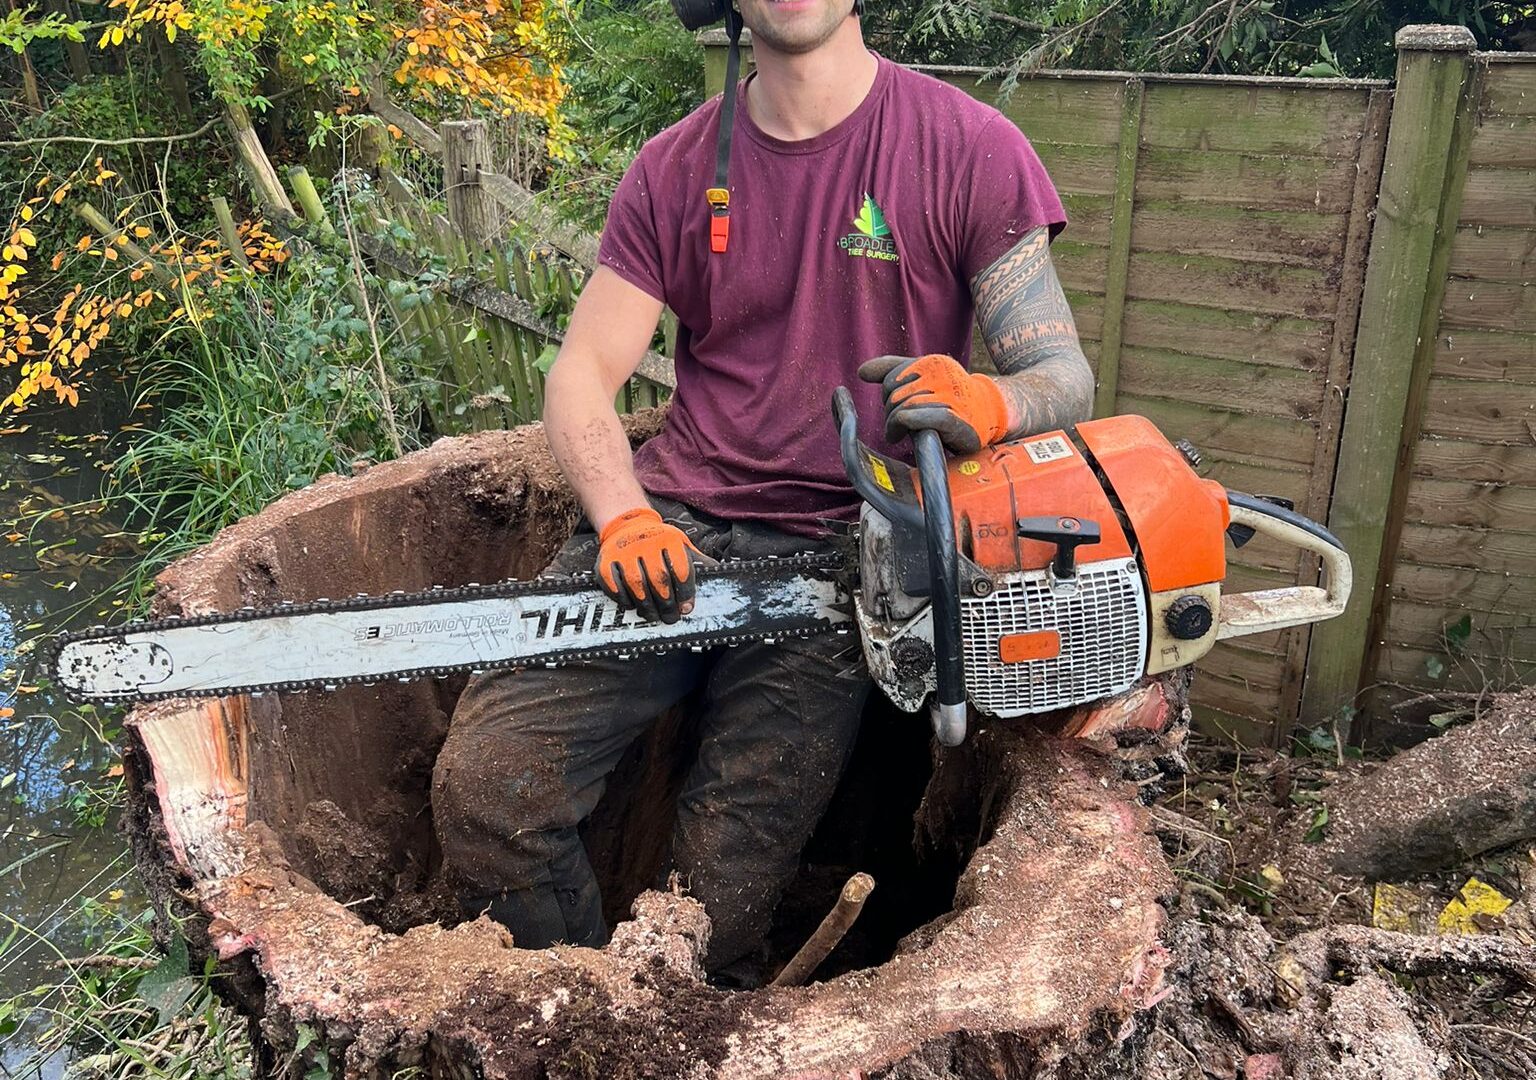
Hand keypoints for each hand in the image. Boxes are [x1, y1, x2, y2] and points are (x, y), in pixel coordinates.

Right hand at [595, 507, 700, 623]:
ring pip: (636, 586)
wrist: (628, 525)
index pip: (681, 570)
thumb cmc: (660, 541)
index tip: (687, 608)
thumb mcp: (681, 545)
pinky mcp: (605, 561)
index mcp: (669, 538)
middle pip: (659, 581)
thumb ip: (697, 561)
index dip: (685, 593)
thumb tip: (719, 573)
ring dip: (647, 607)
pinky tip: (633, 605)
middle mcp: (645, 543)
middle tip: (671, 618)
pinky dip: (625, 600)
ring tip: (654, 616)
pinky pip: (615, 587)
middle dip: (667, 605)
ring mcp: (623, 552)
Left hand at [857, 353, 1008, 452]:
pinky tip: (901, 431)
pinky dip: (906, 423)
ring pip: (903, 409)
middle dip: (890, 414)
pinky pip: (921, 417)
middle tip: (897, 427)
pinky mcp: (955, 420)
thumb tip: (861, 372)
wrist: (991, 413)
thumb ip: (892, 370)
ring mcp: (949, 397)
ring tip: (898, 434)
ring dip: (894, 426)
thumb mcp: (924, 379)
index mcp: (931, 364)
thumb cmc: (952, 397)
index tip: (896, 410)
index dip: (888, 398)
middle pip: (895, 396)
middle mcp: (941, 376)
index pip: (891, 380)